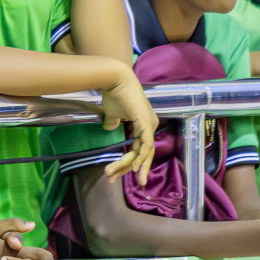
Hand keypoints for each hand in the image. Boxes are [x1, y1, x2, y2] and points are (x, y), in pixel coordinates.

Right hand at [97, 65, 156, 186]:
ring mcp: (150, 125)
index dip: (128, 162)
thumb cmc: (114, 94)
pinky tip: (134, 168)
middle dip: (129, 170)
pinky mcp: (146, 123)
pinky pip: (145, 144)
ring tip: (114, 175)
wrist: (115, 79)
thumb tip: (109, 128)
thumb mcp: (113, 114)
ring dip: (129, 166)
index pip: (139, 149)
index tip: (115, 173)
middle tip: (114, 180)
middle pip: (143, 155)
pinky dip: (141, 157)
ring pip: (143, 153)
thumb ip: (113, 122)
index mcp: (145, 125)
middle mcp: (150, 126)